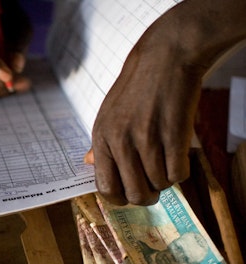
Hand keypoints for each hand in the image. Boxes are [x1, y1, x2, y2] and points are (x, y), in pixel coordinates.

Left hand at [85, 0, 245, 205]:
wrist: (164, 58)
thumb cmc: (136, 87)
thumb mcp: (108, 114)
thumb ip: (100, 143)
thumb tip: (88, 163)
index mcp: (102, 139)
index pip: (105, 188)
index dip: (119, 199)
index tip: (129, 193)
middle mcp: (120, 142)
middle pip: (135, 194)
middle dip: (147, 196)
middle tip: (153, 185)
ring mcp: (147, 139)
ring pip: (159, 185)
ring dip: (166, 181)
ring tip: (166, 162)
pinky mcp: (173, 135)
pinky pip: (178, 174)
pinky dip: (181, 171)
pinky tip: (178, 156)